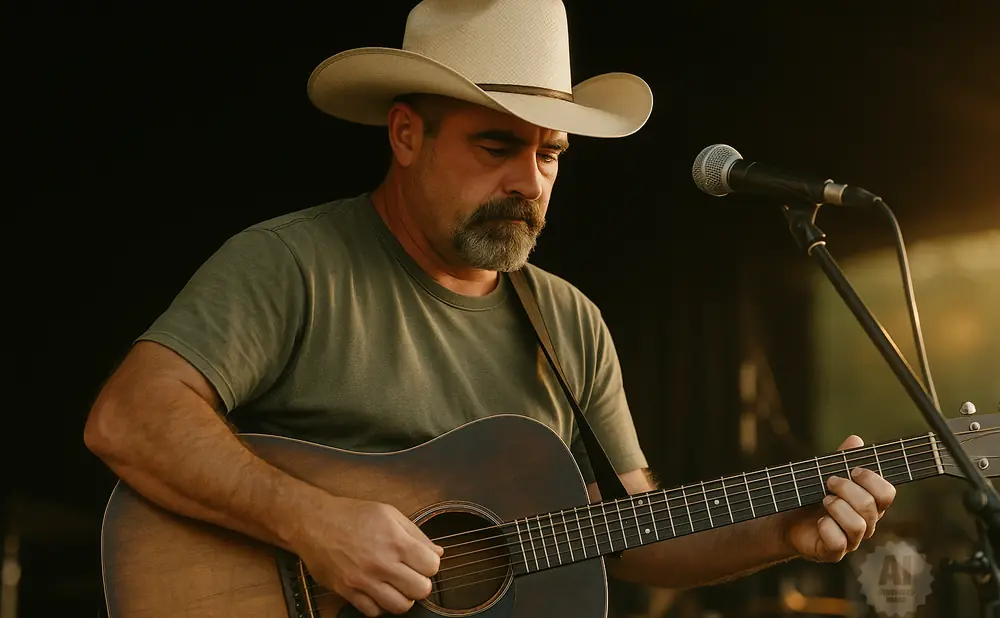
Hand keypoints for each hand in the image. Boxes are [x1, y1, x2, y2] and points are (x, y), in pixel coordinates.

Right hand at [291, 494, 443, 615]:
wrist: (314, 522)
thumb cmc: (351, 515)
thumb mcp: (389, 513)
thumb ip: (416, 534)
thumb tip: (437, 552)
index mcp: (395, 541)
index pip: (432, 566)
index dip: (430, 564)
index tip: (423, 561)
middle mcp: (381, 563)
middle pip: (420, 590)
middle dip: (421, 583)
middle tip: (412, 575)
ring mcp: (364, 580)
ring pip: (399, 606)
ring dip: (402, 597)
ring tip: (396, 585)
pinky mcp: (348, 591)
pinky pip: (373, 612)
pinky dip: (379, 605)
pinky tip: (378, 591)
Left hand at [782, 435, 896, 561]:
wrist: (786, 519)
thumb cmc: (811, 496)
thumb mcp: (824, 474)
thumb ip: (841, 459)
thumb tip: (855, 440)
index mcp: (869, 503)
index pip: (886, 493)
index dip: (872, 479)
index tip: (853, 470)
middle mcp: (865, 523)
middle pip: (871, 506)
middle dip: (848, 489)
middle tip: (829, 482)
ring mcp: (851, 540)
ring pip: (858, 525)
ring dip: (838, 507)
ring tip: (823, 500)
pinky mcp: (833, 552)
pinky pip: (838, 543)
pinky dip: (828, 528)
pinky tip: (819, 520)